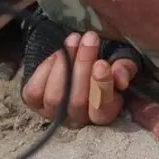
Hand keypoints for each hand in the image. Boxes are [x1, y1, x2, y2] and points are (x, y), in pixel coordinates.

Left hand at [22, 31, 138, 127]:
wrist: (78, 58)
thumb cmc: (103, 62)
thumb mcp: (121, 62)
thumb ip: (125, 69)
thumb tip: (120, 77)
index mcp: (103, 113)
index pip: (102, 111)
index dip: (101, 89)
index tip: (101, 63)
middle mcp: (77, 119)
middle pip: (77, 102)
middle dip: (83, 66)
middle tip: (90, 39)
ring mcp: (53, 113)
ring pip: (55, 98)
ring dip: (64, 64)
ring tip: (74, 40)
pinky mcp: (35, 104)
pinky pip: (34, 92)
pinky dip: (45, 70)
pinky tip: (58, 54)